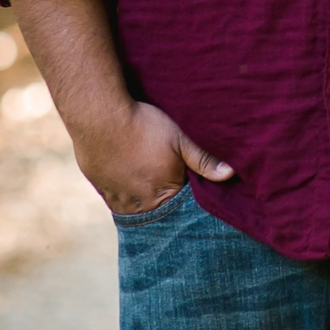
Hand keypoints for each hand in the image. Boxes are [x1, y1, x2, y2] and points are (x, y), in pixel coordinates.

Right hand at [64, 98, 233, 215]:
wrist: (99, 116)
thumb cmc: (143, 126)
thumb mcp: (179, 139)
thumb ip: (203, 160)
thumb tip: (230, 175)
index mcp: (163, 194)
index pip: (181, 209)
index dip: (187, 203)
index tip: (192, 197)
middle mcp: (139, 203)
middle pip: (158, 213)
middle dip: (166, 207)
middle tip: (170, 192)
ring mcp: (117, 198)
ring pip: (136, 210)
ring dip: (145, 204)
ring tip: (151, 191)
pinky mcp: (101, 188)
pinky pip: (116, 201)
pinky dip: (126, 197)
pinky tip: (131, 185)